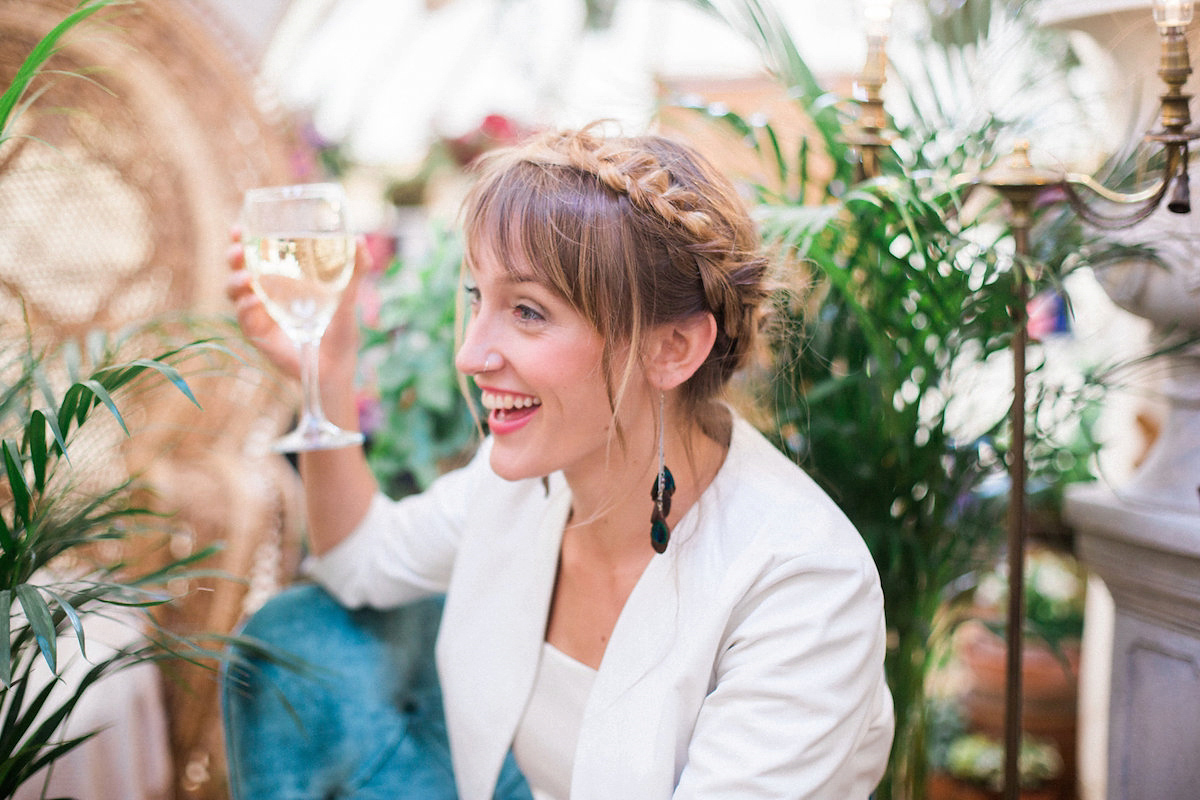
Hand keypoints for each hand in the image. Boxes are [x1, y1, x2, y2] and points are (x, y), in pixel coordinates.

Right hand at [225, 229, 371, 385]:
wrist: (338, 368)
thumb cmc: (339, 331)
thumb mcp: (348, 298)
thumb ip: (355, 271)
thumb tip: (359, 239)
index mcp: (282, 281)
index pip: (257, 255)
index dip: (244, 240)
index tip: (240, 227)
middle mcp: (266, 295)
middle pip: (239, 269)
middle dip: (234, 256)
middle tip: (238, 249)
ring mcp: (260, 316)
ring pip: (235, 294)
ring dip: (235, 282)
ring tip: (247, 277)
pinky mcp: (260, 337)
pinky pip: (245, 321)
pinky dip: (246, 309)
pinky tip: (254, 302)